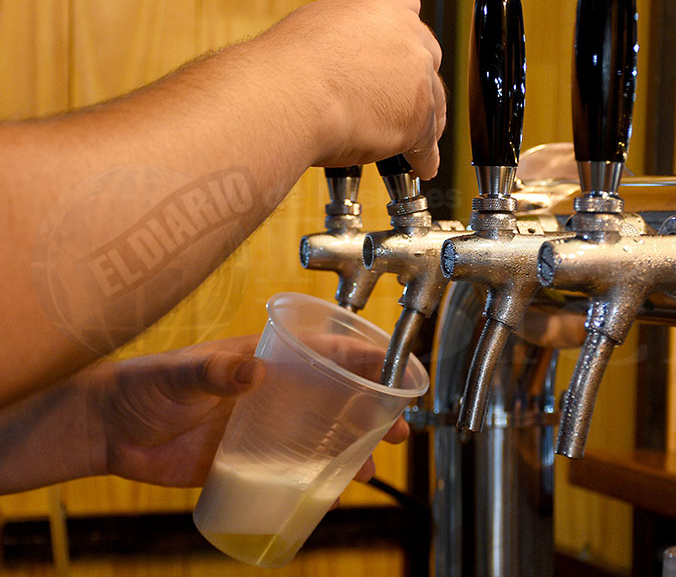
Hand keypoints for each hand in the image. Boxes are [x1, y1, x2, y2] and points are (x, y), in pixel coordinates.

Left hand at [90, 335, 408, 486]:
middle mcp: (273, 391)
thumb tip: (251, 372)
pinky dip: (316, 479)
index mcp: (265, 360)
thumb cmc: (143, 386)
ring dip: (350, 449)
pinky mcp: (246, 459)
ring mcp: (262, 427)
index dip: (366, 358)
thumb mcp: (180, 373)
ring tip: (372, 467)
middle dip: (371, 410)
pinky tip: (332, 492)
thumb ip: (214, 371)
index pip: (326, 352)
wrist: (108, 431)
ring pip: (320, 436)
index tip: (398, 370)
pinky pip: (291, 469)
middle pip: (335, 396)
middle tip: (398, 428)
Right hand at [259, 0, 445, 178]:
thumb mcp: (314, 27)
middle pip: (426, 58)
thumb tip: (340, 56)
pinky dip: (424, 157)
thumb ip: (343, 38)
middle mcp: (407, 34)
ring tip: (414, 142)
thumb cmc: (288, 65)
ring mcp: (418, 75)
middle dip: (416, 81)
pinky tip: (421, 165)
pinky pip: (427, 142)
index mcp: (381, 5)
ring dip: (424, 122)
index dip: (402, 39)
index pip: (408, 10)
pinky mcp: (419, 116)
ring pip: (433, 102)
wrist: (290, 93)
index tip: (395, 54)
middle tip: (402, 100)